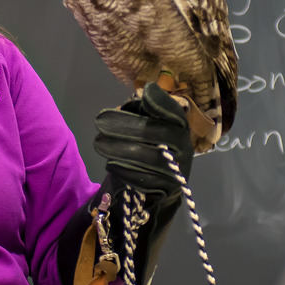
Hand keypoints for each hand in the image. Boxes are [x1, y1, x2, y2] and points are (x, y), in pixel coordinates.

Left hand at [93, 84, 194, 205]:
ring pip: (152, 158)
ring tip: (99, 143)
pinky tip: (110, 163)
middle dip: (128, 126)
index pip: (175, 113)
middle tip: (100, 122)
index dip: (161, 103)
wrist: (163, 185)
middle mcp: (185, 147)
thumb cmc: (151, 149)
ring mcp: (179, 170)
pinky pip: (147, 181)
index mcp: (180, 128)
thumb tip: (125, 107)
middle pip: (161, 134)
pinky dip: (126, 171)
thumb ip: (139, 114)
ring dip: (122, 150)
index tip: (144, 94)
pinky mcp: (169, 190)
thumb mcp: (147, 127)